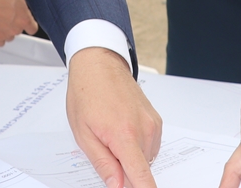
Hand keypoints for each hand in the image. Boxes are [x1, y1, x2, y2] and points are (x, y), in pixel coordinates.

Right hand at [0, 0, 38, 53]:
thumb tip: (22, 2)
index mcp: (23, 18)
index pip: (33, 28)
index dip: (29, 24)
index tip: (26, 21)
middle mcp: (15, 29)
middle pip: (19, 30)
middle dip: (14, 23)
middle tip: (6, 13)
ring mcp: (4, 35)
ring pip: (8, 35)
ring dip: (5, 29)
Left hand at [66, 48, 162, 187]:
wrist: (99, 65)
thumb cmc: (87, 94)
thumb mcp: (83, 134)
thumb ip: (103, 164)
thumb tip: (117, 186)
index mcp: (124, 135)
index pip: (141, 176)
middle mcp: (145, 130)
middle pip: (139, 168)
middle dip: (123, 168)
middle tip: (104, 146)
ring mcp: (153, 124)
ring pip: (144, 158)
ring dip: (130, 155)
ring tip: (111, 132)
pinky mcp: (156, 120)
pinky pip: (149, 145)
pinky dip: (136, 144)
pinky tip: (122, 128)